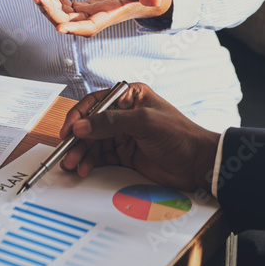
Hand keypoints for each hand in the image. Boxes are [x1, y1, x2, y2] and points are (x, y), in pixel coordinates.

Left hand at [30, 0, 171, 36]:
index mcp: (109, 16)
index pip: (89, 27)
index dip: (74, 28)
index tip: (58, 28)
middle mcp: (95, 18)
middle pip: (66, 20)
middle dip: (49, 8)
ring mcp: (88, 13)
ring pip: (60, 10)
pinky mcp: (84, 6)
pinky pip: (63, 1)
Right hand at [58, 82, 219, 191]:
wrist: (197, 163)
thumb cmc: (179, 135)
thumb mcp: (144, 122)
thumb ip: (111, 123)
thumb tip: (82, 125)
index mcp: (130, 96)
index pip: (96, 102)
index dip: (79, 115)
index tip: (68, 131)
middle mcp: (124, 114)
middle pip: (91, 124)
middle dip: (77, 139)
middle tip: (66, 153)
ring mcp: (124, 134)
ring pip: (93, 142)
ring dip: (81, 153)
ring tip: (73, 165)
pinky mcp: (125, 153)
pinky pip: (101, 156)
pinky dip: (90, 162)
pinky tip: (84, 168)